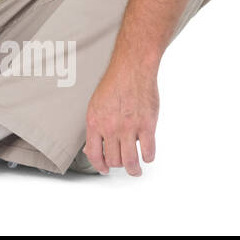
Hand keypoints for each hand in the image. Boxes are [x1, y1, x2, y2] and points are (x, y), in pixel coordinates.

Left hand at [82, 59, 159, 176]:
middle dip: (118, 166)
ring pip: (130, 161)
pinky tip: (147, 155)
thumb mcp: (95, 105)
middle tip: (123, 164)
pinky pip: (148, 152)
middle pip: (113, 160)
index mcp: (95, 123)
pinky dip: (148, 157)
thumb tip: (92, 146)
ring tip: (136, 169)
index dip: (99, 166)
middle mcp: (110, 128)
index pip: (93, 154)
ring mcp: (129, 128)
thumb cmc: (114, 84)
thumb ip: (95, 127)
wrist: (131, 70)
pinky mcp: (147, 126)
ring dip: (134, 170)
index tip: (104, 169)